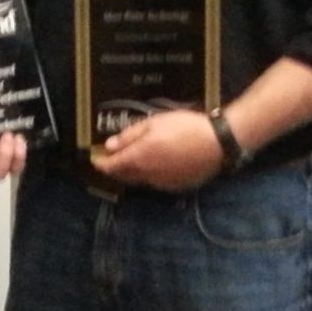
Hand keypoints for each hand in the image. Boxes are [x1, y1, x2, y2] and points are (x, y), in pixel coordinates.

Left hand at [92, 110, 222, 190]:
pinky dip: (148, 175)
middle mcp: (147, 175)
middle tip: (109, 161)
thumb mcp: (153, 123)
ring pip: (140, 180)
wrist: (217, 143)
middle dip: (114, 169)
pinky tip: (153, 166)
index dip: (100, 163)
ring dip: (131, 173)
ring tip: (130, 162)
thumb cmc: (184, 127)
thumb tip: (108, 146)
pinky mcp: (176, 187)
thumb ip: (129, 136)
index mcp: (139, 158)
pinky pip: (155, 183)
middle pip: (124, 176)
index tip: (94, 159)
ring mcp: (162, 183)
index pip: (112, 166)